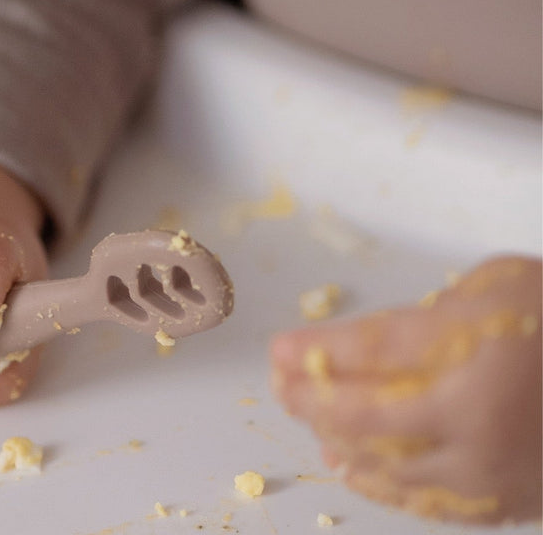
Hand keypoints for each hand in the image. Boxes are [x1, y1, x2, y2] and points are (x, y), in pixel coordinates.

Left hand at [271, 256, 541, 523]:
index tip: (275, 349)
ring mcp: (492, 466)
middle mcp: (473, 416)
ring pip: (390, 466)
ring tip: (307, 423)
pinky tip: (355, 470)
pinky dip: (385, 486)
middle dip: (310, 399)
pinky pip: (432, 502)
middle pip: (364, 415)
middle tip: (280, 384)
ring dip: (338, 442)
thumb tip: (370, 346)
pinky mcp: (512, 499)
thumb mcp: (492, 287)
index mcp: (466, 349)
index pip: (366, 351)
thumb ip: (429, 319)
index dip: (311, 350)